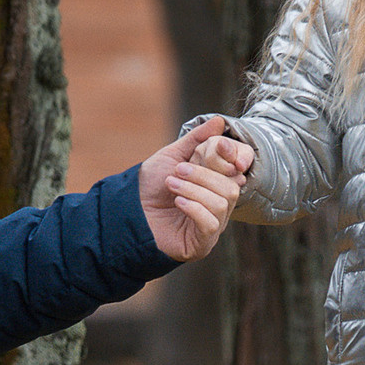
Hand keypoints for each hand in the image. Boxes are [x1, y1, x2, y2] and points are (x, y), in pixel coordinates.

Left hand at [141, 115, 249, 261]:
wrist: (127, 211)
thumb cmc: (150, 186)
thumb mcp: (172, 156)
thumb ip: (196, 140)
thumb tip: (218, 121)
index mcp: (216, 184)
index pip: (238, 170)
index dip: (234, 157)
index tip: (218, 147)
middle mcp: (219, 205)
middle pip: (231, 187)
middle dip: (204, 175)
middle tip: (178, 170)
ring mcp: (213, 226)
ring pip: (222, 204)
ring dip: (195, 190)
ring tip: (171, 184)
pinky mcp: (202, 243)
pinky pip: (211, 223)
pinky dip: (194, 208)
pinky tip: (177, 202)